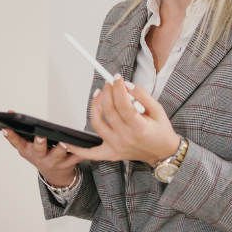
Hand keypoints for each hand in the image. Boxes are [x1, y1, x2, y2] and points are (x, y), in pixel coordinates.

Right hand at [3, 111, 82, 186]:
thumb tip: (11, 111)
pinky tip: (84, 144)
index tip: (6, 128)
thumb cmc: (41, 154)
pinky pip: (75, 157)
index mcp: (28, 151)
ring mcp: (54, 161)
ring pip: (58, 154)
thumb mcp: (27, 146)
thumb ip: (19, 130)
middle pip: (39, 149)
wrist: (55, 175)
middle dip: (39, 142)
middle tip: (40, 136)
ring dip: (61, 148)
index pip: (17, 143)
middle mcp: (40, 157)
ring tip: (64, 141)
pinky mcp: (68, 162)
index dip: (11, 136)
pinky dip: (80, 152)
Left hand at [65, 75, 179, 166]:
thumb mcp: (158, 109)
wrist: (163, 152)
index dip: (118, 87)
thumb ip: (143, 96)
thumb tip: (127, 86)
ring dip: (95, 106)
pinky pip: (90, 152)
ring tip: (99, 94)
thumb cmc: (161, 131)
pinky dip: (77, 148)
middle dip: (108, 92)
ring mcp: (116, 147)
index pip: (123, 103)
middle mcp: (126, 138)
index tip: (117, 77)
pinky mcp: (111, 153)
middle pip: (109, 110)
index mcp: (139, 128)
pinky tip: (68, 141)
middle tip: (110, 83)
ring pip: (97, 123)